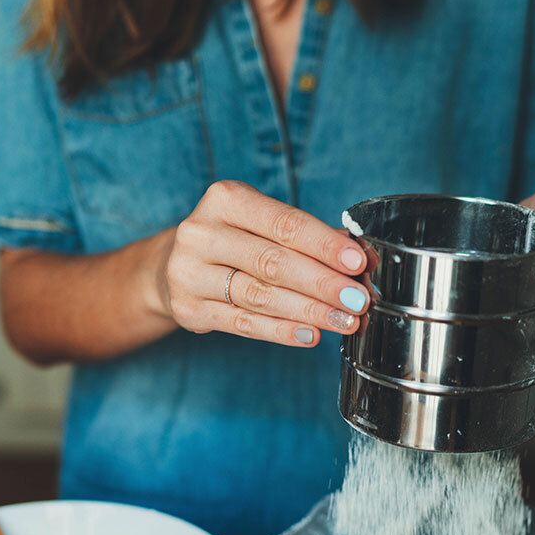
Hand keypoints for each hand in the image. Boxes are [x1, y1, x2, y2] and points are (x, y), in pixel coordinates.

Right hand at [161, 181, 368, 346]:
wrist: (172, 265)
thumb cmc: (234, 240)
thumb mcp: (263, 224)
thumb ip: (308, 238)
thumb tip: (362, 259)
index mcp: (226, 199)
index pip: (285, 224)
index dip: (325, 245)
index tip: (358, 263)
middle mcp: (202, 232)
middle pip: (274, 262)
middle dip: (323, 284)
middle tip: (357, 300)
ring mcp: (190, 272)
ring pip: (260, 296)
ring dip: (309, 312)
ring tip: (343, 322)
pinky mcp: (188, 308)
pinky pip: (244, 324)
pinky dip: (281, 331)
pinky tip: (310, 335)